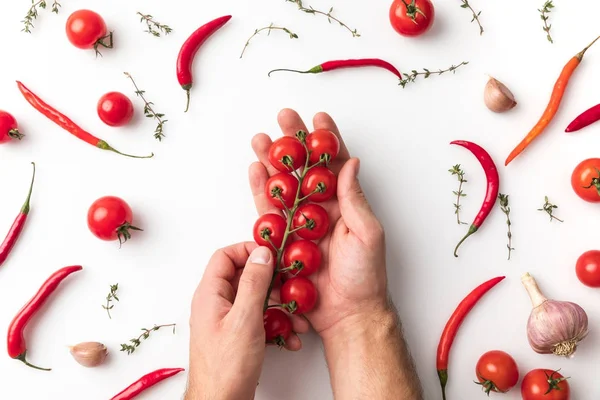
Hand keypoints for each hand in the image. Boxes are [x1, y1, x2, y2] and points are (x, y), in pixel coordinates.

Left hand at [186, 243, 308, 399]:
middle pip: (244, 278)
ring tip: (296, 319)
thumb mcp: (244, 318)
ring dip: (279, 308)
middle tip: (290, 288)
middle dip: (272, 284)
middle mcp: (216, 304)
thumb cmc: (226, 367)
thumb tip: (261, 254)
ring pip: (255, 301)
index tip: (271, 255)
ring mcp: (226, 321)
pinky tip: (289, 338)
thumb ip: (253, 283)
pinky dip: (275, 326)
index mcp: (210, 294)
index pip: (225, 256)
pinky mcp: (237, 336)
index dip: (248, 251)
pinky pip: (258, 320)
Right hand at [249, 109, 389, 337]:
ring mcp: (301, 225)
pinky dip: (261, 192)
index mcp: (345, 205)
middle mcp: (322, 211)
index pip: (335, 165)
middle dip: (293, 143)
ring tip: (261, 139)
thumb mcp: (367, 234)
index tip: (318, 117)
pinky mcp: (283, 241)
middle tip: (282, 118)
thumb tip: (351, 162)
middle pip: (304, 169)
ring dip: (272, 162)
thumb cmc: (365, 277)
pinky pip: (270, 213)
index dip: (327, 140)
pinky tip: (256, 172)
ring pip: (284, 186)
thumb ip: (354, 198)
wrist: (347, 314)